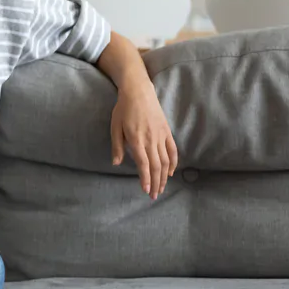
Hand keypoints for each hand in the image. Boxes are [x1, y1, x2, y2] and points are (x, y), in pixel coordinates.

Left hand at [111, 84, 178, 200]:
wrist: (139, 92)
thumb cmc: (123, 109)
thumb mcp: (115, 127)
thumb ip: (117, 146)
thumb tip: (116, 163)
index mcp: (137, 140)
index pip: (143, 164)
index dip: (146, 179)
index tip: (146, 191)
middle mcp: (151, 140)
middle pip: (156, 166)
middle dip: (156, 183)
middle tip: (154, 196)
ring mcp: (161, 136)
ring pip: (165, 161)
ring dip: (164, 177)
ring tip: (162, 188)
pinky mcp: (167, 132)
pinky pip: (172, 150)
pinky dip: (173, 163)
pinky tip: (170, 172)